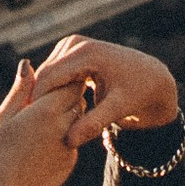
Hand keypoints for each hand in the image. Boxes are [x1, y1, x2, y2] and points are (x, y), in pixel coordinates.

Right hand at [0, 58, 91, 185]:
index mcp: (46, 111)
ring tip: (46, 113)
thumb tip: (28, 65)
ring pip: (77, 117)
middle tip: (52, 89)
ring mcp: (70, 144)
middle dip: (67, 90)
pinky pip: (72, 138)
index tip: (53, 73)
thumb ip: (20, 92)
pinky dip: (63, 133)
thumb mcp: (2, 119)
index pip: (69, 80)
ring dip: (66, 111)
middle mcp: (64, 126)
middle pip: (77, 96)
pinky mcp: (71, 160)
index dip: (62, 75)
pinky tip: (43, 141)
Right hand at [25, 33, 179, 148]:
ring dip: (43, 97)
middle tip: (31, 129)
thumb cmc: (140, 93)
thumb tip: (69, 141)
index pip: (48, 78)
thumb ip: (93, 124)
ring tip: (42, 124)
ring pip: (45, 75)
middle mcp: (76, 44)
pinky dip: (51, 92)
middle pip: (42, 75)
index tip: (30, 129)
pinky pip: (53, 74)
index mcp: (86, 52)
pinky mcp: (72, 53)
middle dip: (36, 100)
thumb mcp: (120, 109)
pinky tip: (51, 114)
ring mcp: (73, 46)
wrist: (153, 78)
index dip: (36, 104)